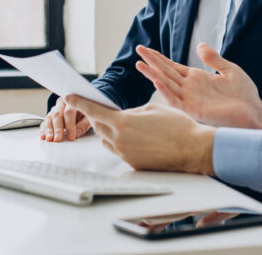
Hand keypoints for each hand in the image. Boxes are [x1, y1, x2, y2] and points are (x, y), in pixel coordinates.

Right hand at [39, 97, 91, 141]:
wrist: (82, 106)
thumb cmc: (87, 110)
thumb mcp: (89, 115)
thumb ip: (84, 124)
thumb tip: (77, 133)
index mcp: (72, 100)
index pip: (68, 112)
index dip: (70, 125)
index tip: (72, 136)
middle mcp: (62, 103)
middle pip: (57, 115)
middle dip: (57, 128)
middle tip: (58, 139)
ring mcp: (55, 109)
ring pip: (50, 118)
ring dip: (48, 129)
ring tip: (49, 139)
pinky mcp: (51, 115)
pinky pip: (45, 121)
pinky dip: (43, 129)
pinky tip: (43, 136)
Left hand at [64, 95, 215, 173]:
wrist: (193, 149)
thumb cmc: (177, 126)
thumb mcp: (151, 108)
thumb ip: (131, 112)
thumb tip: (123, 116)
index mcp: (123, 123)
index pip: (93, 111)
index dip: (79, 103)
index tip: (68, 97)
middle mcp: (120, 140)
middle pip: (98, 126)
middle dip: (97, 116)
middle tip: (99, 108)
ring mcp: (125, 154)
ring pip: (107, 140)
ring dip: (109, 130)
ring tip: (123, 123)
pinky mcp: (133, 164)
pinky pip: (119, 150)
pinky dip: (121, 141)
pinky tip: (135, 137)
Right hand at [134, 43, 261, 128]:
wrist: (254, 113)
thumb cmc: (245, 94)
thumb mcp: (229, 70)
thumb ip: (213, 58)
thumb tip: (200, 44)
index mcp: (197, 78)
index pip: (173, 66)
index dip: (160, 58)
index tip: (146, 49)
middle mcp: (190, 88)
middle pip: (166, 72)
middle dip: (152, 61)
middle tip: (138, 49)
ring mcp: (190, 99)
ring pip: (167, 85)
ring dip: (153, 74)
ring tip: (139, 64)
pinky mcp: (194, 110)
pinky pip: (176, 100)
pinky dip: (166, 91)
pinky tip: (157, 81)